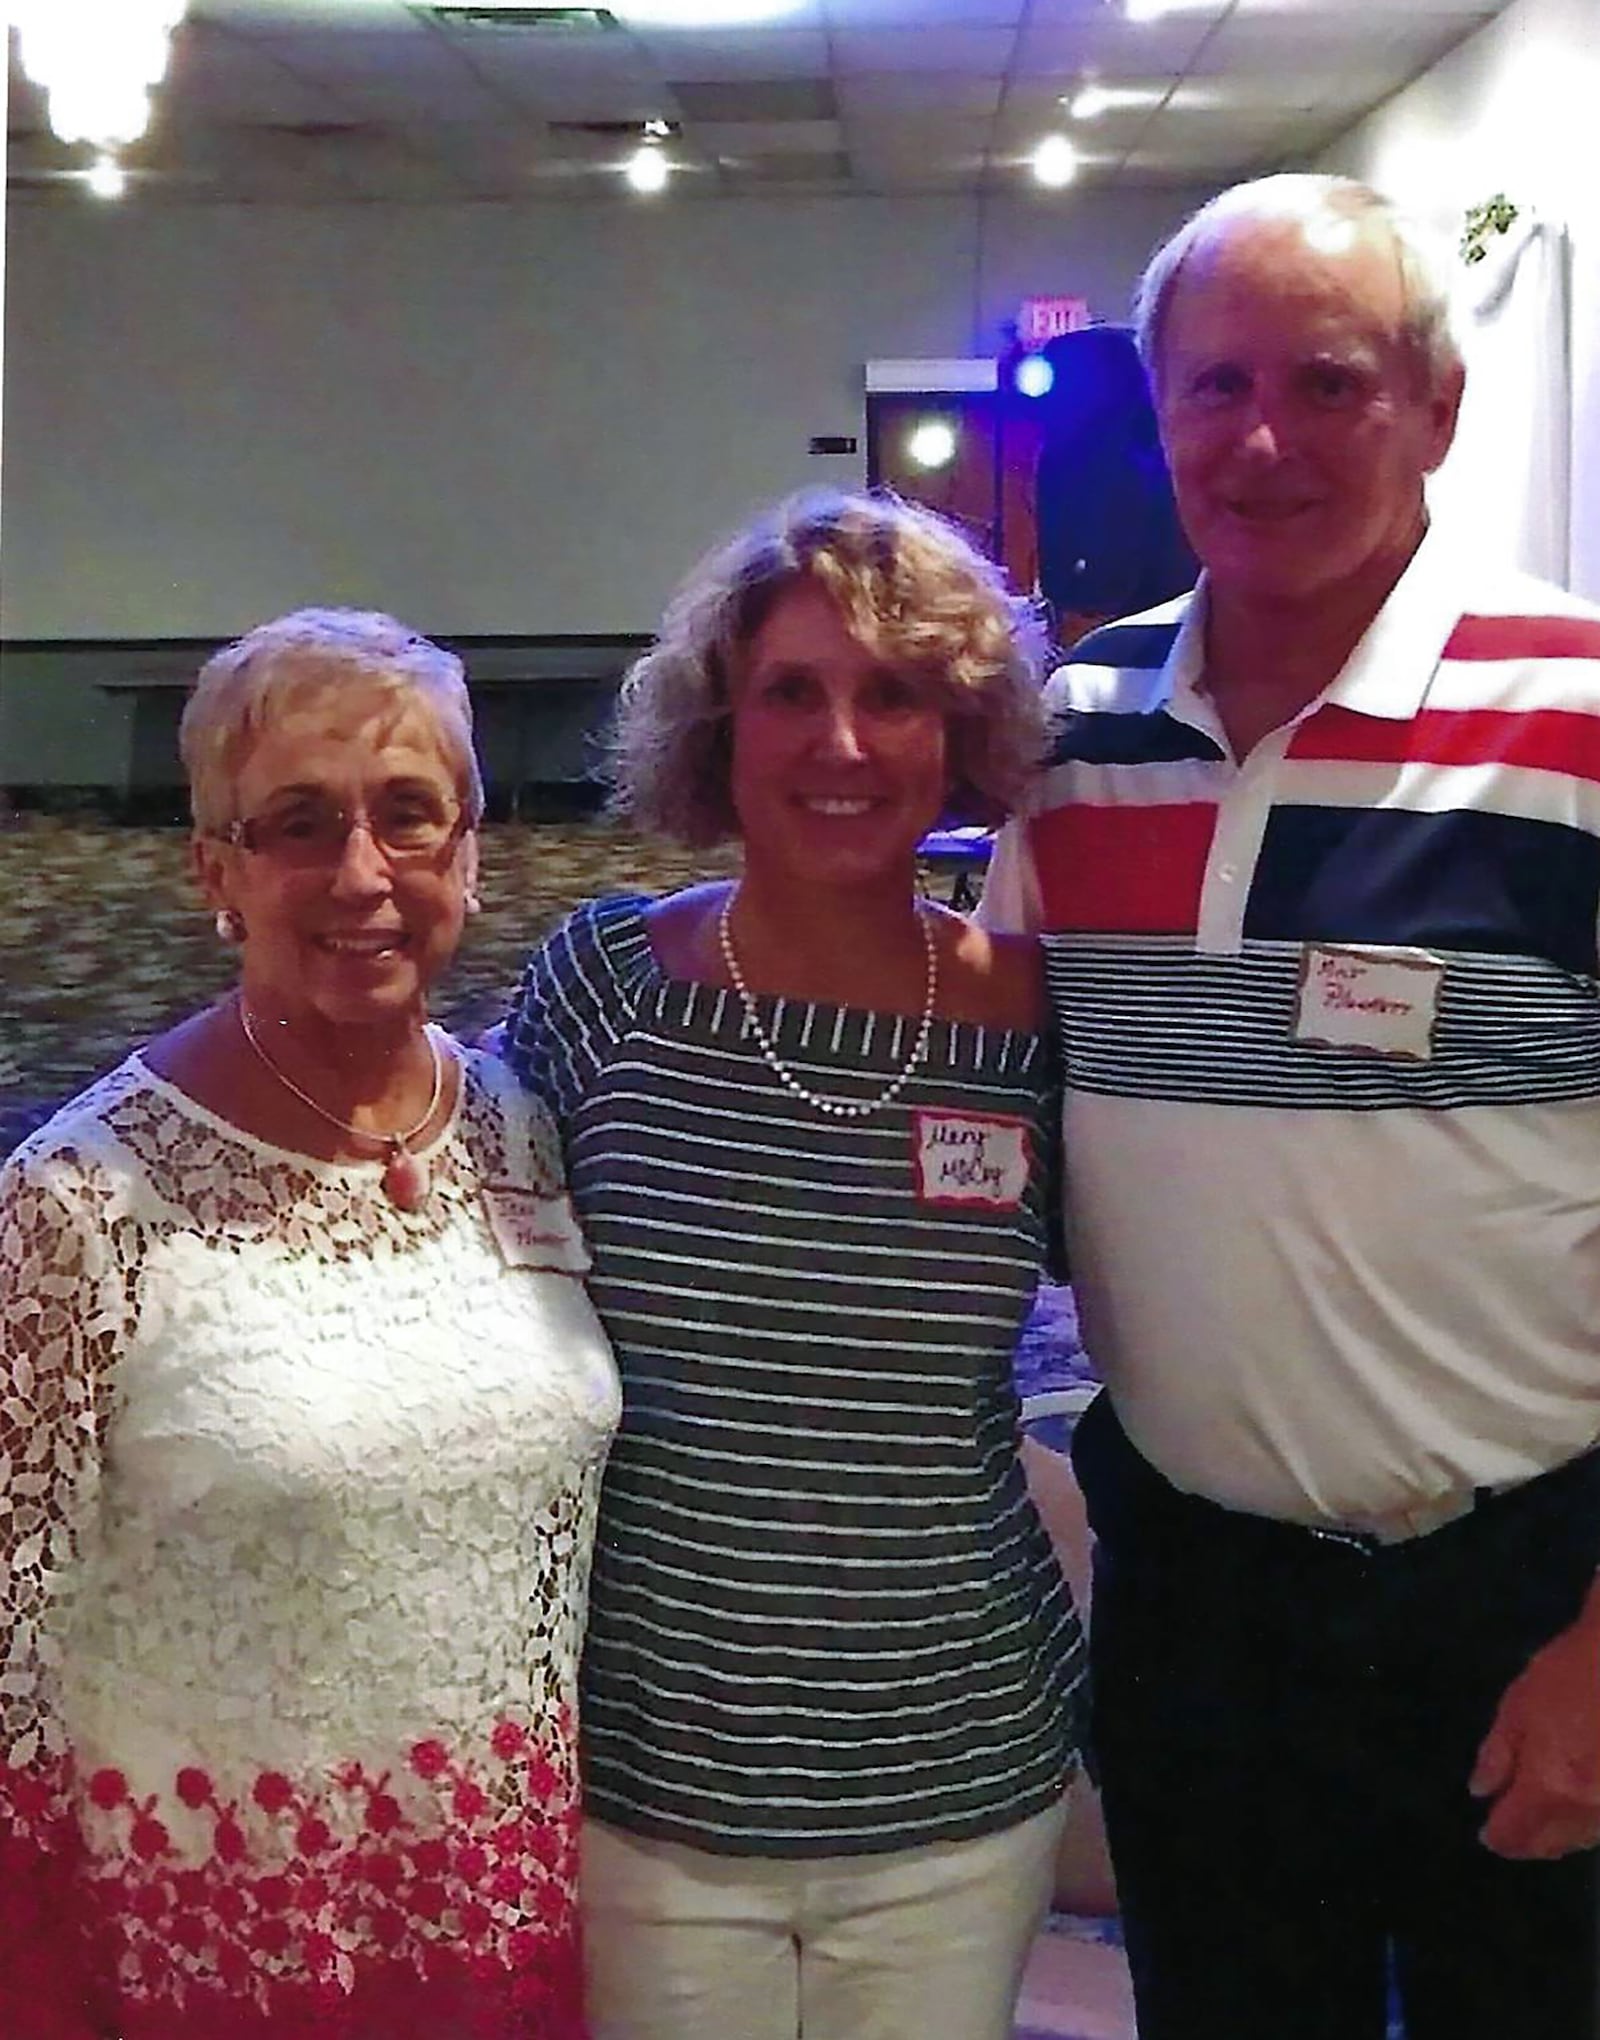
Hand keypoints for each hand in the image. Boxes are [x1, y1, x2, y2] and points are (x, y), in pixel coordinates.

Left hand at [1469, 1582, 1599, 1858]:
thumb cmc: (1565, 1675)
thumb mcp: (1517, 1708)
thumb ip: (1497, 1755)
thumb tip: (1481, 1791)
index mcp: (1549, 1786)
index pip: (1516, 1832)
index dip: (1499, 1838)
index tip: (1488, 1835)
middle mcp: (1587, 1808)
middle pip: (1552, 1845)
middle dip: (1527, 1843)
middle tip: (1510, 1832)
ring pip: (1582, 1840)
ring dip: (1558, 1836)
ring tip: (1539, 1822)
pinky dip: (1585, 1824)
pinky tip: (1573, 1807)